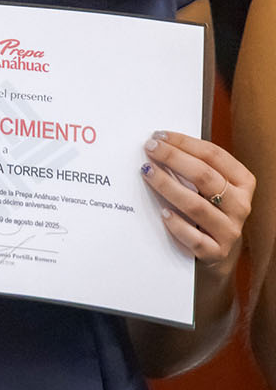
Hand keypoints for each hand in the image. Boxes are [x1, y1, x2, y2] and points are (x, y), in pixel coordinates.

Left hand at [142, 130, 255, 275]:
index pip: (214, 156)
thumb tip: (159, 143)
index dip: (185, 143)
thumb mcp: (209, 188)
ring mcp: (229, 230)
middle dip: (174, 158)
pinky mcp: (215, 252)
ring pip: (197, 205)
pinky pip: (195, 238)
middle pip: (205, 176)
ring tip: (147, 172)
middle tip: (149, 148)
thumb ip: (193, 168)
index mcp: (241, 183)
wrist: (216, 254)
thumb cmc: (208, 210)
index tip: (160, 136)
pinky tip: (162, 213)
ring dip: (168, 186)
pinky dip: (177, 225)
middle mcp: (240, 205)